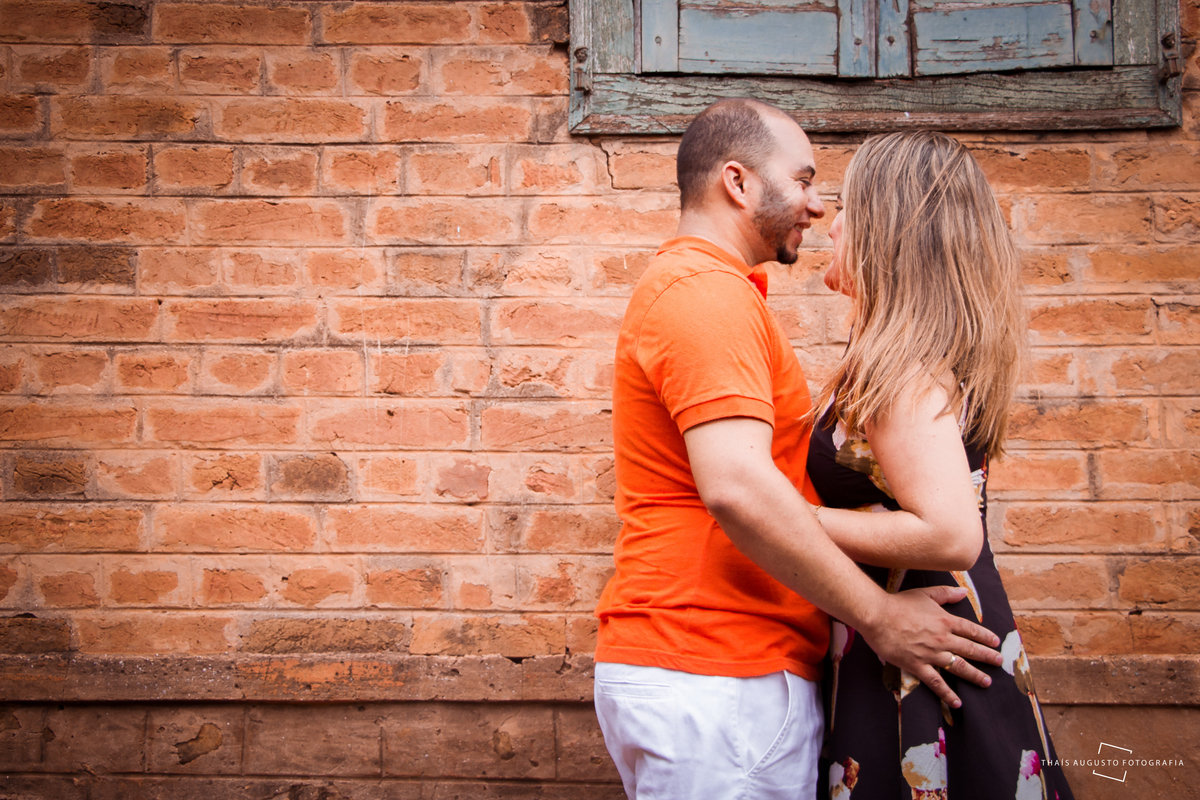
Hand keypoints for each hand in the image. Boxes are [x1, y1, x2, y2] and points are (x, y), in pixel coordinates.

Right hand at [857, 585, 1001, 708]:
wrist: (878, 616)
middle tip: (998, 662)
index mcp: (946, 620)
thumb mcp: (925, 594)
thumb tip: (964, 592)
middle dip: (987, 657)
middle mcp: (943, 639)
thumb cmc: (899, 603)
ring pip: (959, 667)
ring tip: (986, 682)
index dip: (985, 637)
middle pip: (971, 649)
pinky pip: (936, 682)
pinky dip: (947, 694)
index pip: (972, 630)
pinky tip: (957, 702)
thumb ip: (946, 593)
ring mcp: (932, 654)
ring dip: (975, 675)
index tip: (995, 643)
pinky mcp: (918, 666)